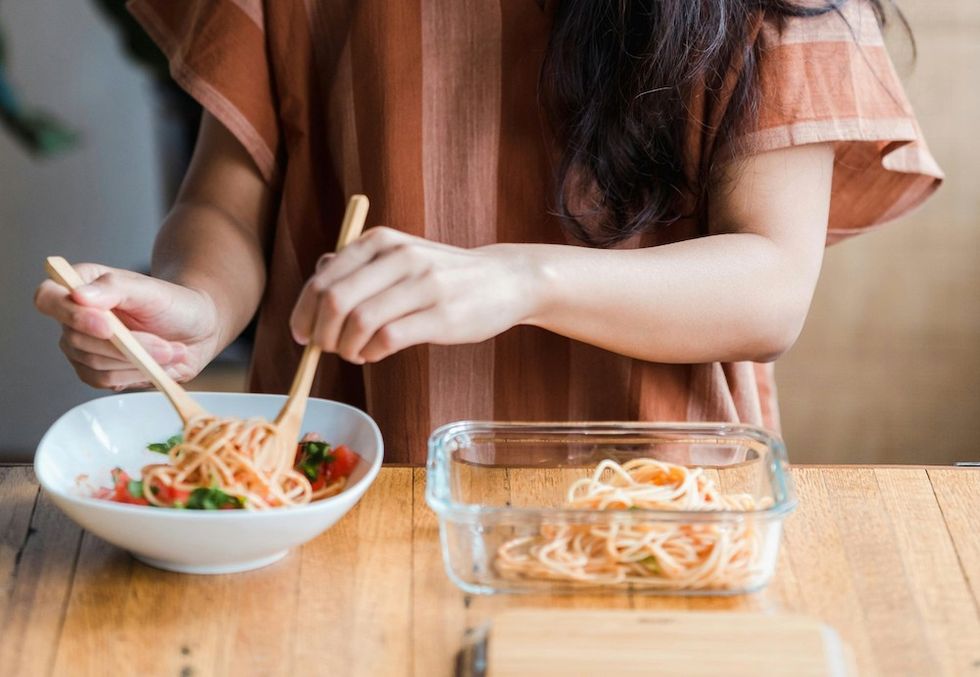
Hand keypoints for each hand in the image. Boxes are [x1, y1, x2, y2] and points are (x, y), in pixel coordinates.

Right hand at [34, 263, 220, 389]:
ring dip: (138, 362)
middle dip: (128, 346)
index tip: (107, 325)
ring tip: (170, 351)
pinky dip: (136, 375)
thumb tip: (79, 295)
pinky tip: (158, 364)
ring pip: (93, 365)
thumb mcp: (151, 290)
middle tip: (165, 344)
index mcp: (81, 286)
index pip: (48, 298)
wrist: (198, 330)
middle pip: (76, 340)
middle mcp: (75, 318)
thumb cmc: (174, 305)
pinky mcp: (99, 371)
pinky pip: (105, 382)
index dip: (71, 315)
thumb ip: (115, 288)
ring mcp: (85, 347)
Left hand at [290, 228, 541, 362]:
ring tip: (357, 353)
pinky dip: (373, 352)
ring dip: (347, 348)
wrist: (504, 279)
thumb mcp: (399, 256)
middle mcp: (399, 257)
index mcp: (380, 241)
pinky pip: (389, 339)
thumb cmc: (444, 274)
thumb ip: (359, 265)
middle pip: (335, 301)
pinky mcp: (441, 315)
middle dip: (322, 334)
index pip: (323, 279)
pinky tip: (377, 353)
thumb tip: (318, 277)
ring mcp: (422, 285)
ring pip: (359, 321)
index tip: (302, 334)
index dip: (303, 312)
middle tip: (327, 349)